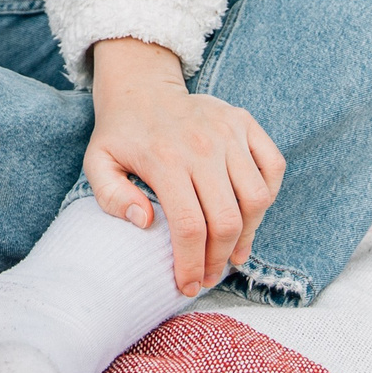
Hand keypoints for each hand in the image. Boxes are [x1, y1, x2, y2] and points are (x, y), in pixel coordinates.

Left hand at [84, 36, 285, 295]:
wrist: (141, 87)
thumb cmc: (121, 134)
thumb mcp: (99, 163)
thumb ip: (111, 196)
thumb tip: (143, 221)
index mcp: (164, 159)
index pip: (189, 226)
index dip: (192, 264)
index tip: (188, 285)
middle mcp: (202, 145)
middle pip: (226, 220)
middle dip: (219, 260)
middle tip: (209, 276)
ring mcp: (228, 132)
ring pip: (256, 199)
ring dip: (247, 235)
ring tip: (231, 254)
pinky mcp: (245, 123)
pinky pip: (273, 167)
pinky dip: (267, 197)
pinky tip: (249, 216)